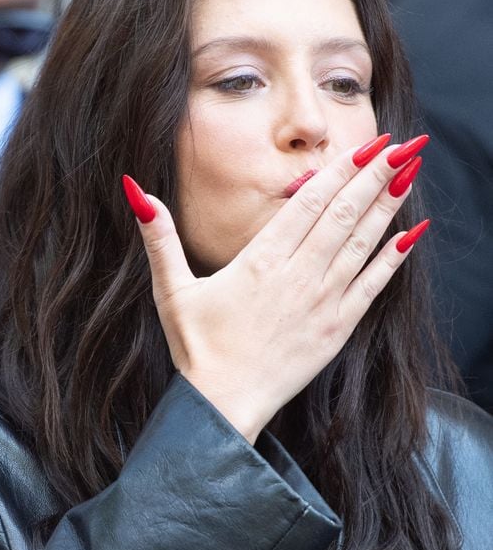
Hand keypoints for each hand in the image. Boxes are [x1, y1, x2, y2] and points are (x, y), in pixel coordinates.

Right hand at [123, 141, 427, 444]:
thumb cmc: (197, 348)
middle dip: (375, 175)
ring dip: (388, 205)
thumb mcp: (171, 290)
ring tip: (411, 172)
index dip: (341, 169)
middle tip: (403, 144)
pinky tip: (411, 235)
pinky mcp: (336, 329)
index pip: (309, 202)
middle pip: (343, 213)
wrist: (223, 405)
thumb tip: (136, 192)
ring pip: (362, 243)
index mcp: (261, 260)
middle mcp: (298, 275)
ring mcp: (321, 302)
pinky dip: (392, 259)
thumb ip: (159, 239)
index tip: (366, 144)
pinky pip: (371, 287)